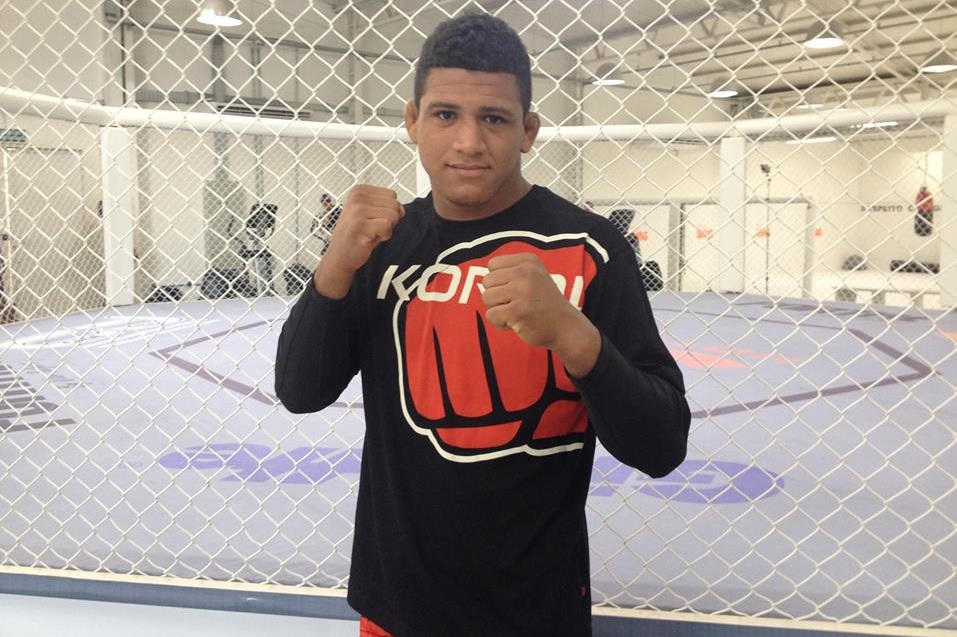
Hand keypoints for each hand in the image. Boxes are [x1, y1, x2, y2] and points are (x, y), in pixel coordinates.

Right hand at [314, 185, 403, 297]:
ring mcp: (357, 210)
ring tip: (370, 233)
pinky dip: (384, 236)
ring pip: (394, 215)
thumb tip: (402, 210)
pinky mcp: (360, 224)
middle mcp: (357, 197)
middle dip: (389, 220)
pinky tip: (370, 238)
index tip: (371, 220)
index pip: (392, 195)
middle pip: (395, 204)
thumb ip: (388, 207)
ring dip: (386, 229)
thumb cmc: (357, 235)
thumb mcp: (372, 214)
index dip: (387, 211)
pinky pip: (388, 226)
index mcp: (359, 190)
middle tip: (371, 228)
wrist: (340, 256)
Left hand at [481, 253, 599, 376]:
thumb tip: (481, 282)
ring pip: (486, 298)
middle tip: (517, 304)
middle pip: (487, 282)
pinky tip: (517, 323)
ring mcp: (521, 291)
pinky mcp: (517, 311)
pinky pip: (491, 315)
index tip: (517, 290)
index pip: (492, 265)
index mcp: (528, 261)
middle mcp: (525, 272)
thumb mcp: (532, 277)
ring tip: (517, 313)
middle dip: (497, 296)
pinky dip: (500, 323)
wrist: (566, 327)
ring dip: (498, 310)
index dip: (499, 281)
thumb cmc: (543, 303)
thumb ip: (508, 273)